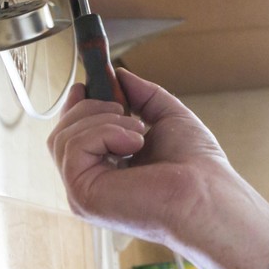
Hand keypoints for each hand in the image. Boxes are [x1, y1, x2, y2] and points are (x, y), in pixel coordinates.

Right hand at [47, 68, 268, 268]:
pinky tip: (134, 143)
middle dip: (91, 108)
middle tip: (126, 110)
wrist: (207, 194)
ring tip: (139, 133)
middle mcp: (90, 186)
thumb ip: (143, 96)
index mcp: (107, 173)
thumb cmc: (198, 166)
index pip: (70, 137)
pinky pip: (74, 147)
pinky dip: (104, 133)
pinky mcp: (83, 195)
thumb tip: (119, 74)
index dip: (76, 108)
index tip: (87, 85)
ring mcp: (83, 193)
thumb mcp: (168, 117)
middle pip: (62, 133)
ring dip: (104, 121)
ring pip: (65, 137)